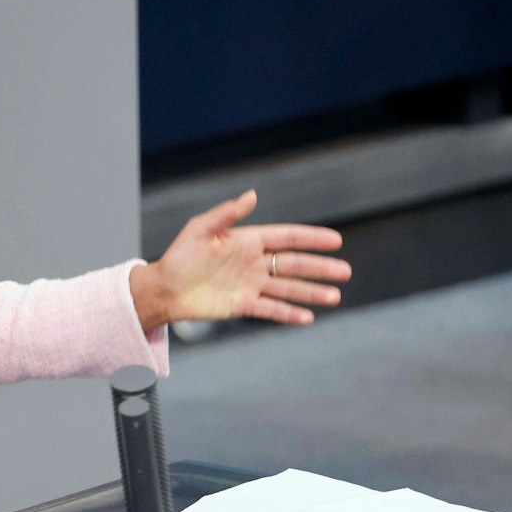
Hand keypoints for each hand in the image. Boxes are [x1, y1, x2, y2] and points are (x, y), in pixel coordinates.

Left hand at [131, 189, 348, 330]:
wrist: (165, 289)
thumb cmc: (180, 255)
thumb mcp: (201, 229)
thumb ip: (227, 214)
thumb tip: (252, 195)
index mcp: (248, 240)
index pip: (287, 238)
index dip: (311, 239)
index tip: (336, 241)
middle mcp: (254, 262)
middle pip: (294, 264)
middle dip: (320, 268)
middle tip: (346, 272)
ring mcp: (251, 285)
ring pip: (288, 288)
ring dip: (312, 293)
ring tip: (335, 297)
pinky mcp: (243, 305)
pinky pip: (272, 310)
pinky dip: (289, 313)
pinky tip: (308, 317)